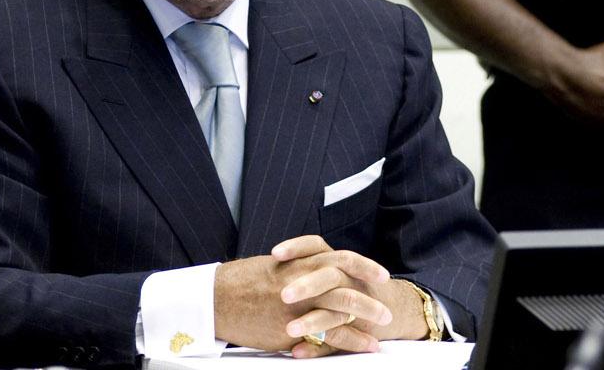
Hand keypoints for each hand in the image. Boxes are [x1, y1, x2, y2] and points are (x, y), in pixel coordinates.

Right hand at [213, 235, 393, 355]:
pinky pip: (328, 334)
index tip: (381, 274)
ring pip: (342, 306)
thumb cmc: (243, 281)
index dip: (364, 266)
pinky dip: (351, 340)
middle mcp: (303, 279)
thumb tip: (316, 268)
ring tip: (384, 325)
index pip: (342, 258)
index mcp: (301, 261)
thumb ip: (300, 266)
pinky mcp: (290, 327)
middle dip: (371, 294)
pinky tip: (366, 345)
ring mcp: (298, 304)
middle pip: (347, 281)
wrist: (216, 298)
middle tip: (387, 303)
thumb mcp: (275, 266)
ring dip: (367, 316)